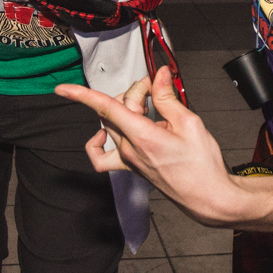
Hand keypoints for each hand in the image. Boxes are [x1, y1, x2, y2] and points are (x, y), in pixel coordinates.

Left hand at [56, 66, 241, 226]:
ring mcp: (128, 160)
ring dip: (125, 109)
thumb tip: (160, 75)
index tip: (64, 88)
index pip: (105, 109)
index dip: (82, 96)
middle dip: (136, 91)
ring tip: (149, 107)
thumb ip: (168, 97)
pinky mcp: (131, 166)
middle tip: (158, 87)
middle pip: (116, 110)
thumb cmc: (202, 166)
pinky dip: (100, 143)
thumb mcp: (190, 123)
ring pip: (111, 125)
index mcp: (142, 137)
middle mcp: (130, 150)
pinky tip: (111, 134)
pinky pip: (103, 157)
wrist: (208, 197)